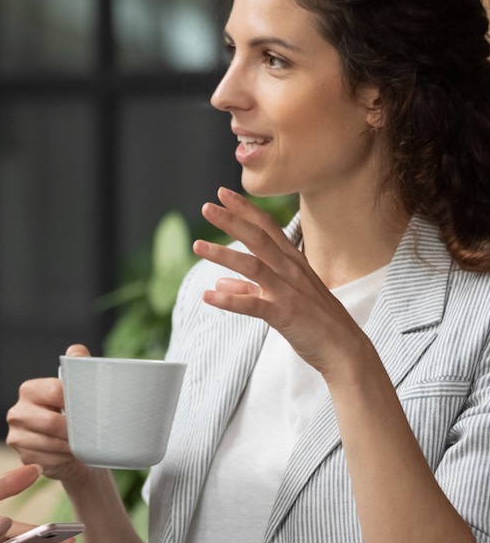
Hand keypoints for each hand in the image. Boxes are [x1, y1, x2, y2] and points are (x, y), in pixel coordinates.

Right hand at [6, 343, 92, 483]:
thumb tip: (77, 351)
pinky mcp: (23, 456)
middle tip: (91, 432)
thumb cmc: (75, 416)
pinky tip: (70, 454)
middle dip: (75, 430)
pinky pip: (48, 459)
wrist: (72, 449)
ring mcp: (17, 436)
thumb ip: (78, 366)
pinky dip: (64, 459)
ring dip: (71, 446)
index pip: (55, 391)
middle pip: (52, 422)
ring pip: (51, 443)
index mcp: (29, 390)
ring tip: (81, 443)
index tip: (92, 408)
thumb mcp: (78, 389)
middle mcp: (18, 412)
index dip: (76, 401)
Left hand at [193, 188, 364, 377]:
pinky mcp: (285, 314)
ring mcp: (289, 291)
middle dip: (232, 220)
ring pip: (253, 266)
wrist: (344, 349)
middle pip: (258, 238)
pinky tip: (207, 295)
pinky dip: (229, 299)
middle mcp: (291, 271)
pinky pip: (254, 304)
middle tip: (207, 206)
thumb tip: (220, 282)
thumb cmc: (315, 321)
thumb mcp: (283, 298)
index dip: (245, 209)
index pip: (266, 227)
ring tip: (198, 245)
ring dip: (224, 254)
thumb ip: (250, 288)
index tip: (222, 193)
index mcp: (292, 262)